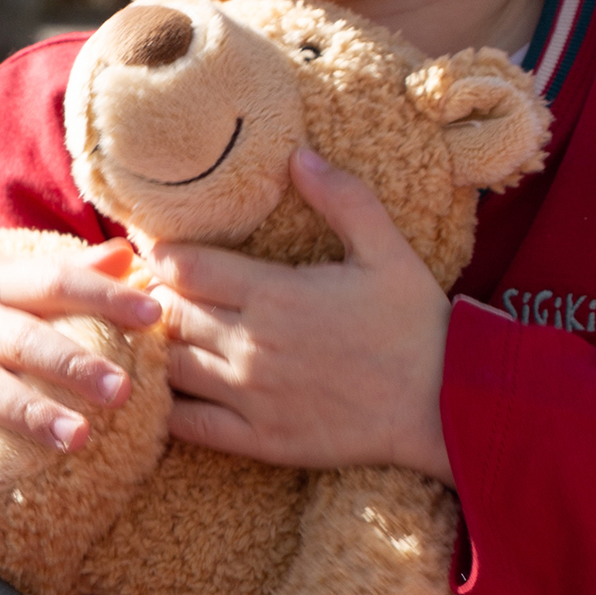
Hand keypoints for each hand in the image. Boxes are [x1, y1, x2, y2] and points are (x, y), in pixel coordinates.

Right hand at [0, 241, 162, 503]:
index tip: (154, 316)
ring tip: (78, 439)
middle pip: (22, 339)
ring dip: (30, 414)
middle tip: (123, 391)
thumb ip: (69, 271)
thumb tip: (131, 256)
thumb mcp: (8, 276)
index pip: (55, 282)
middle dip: (73, 365)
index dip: (104, 296)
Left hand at [153, 149, 454, 482]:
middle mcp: (254, 345)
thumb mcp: (387, 250)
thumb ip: (342, 198)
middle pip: (168, 313)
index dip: (160, 253)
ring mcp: (253, 396)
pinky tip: (165, 390)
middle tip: (149, 288)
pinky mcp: (260, 439)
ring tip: (156, 334)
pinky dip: (164, 406)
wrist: (446, 405)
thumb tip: (298, 155)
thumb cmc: (416, 324)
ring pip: (169, 367)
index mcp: (276, 294)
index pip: (184, 267)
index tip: (155, 247)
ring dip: (155, 348)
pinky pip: (188, 425)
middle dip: (153, 298)